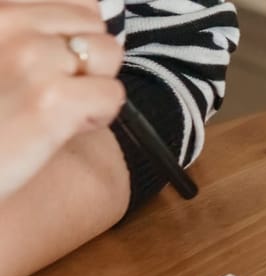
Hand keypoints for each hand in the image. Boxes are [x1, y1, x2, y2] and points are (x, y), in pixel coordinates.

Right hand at [0, 0, 123, 198]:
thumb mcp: (1, 52)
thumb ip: (33, 28)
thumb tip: (97, 8)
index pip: (80, 2)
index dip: (77, 35)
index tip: (51, 65)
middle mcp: (10, 23)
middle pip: (96, 26)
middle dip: (85, 63)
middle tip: (48, 94)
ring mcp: (32, 58)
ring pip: (109, 55)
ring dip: (92, 87)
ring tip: (52, 109)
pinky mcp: (52, 99)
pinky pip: (112, 95)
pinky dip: (96, 117)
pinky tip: (59, 129)